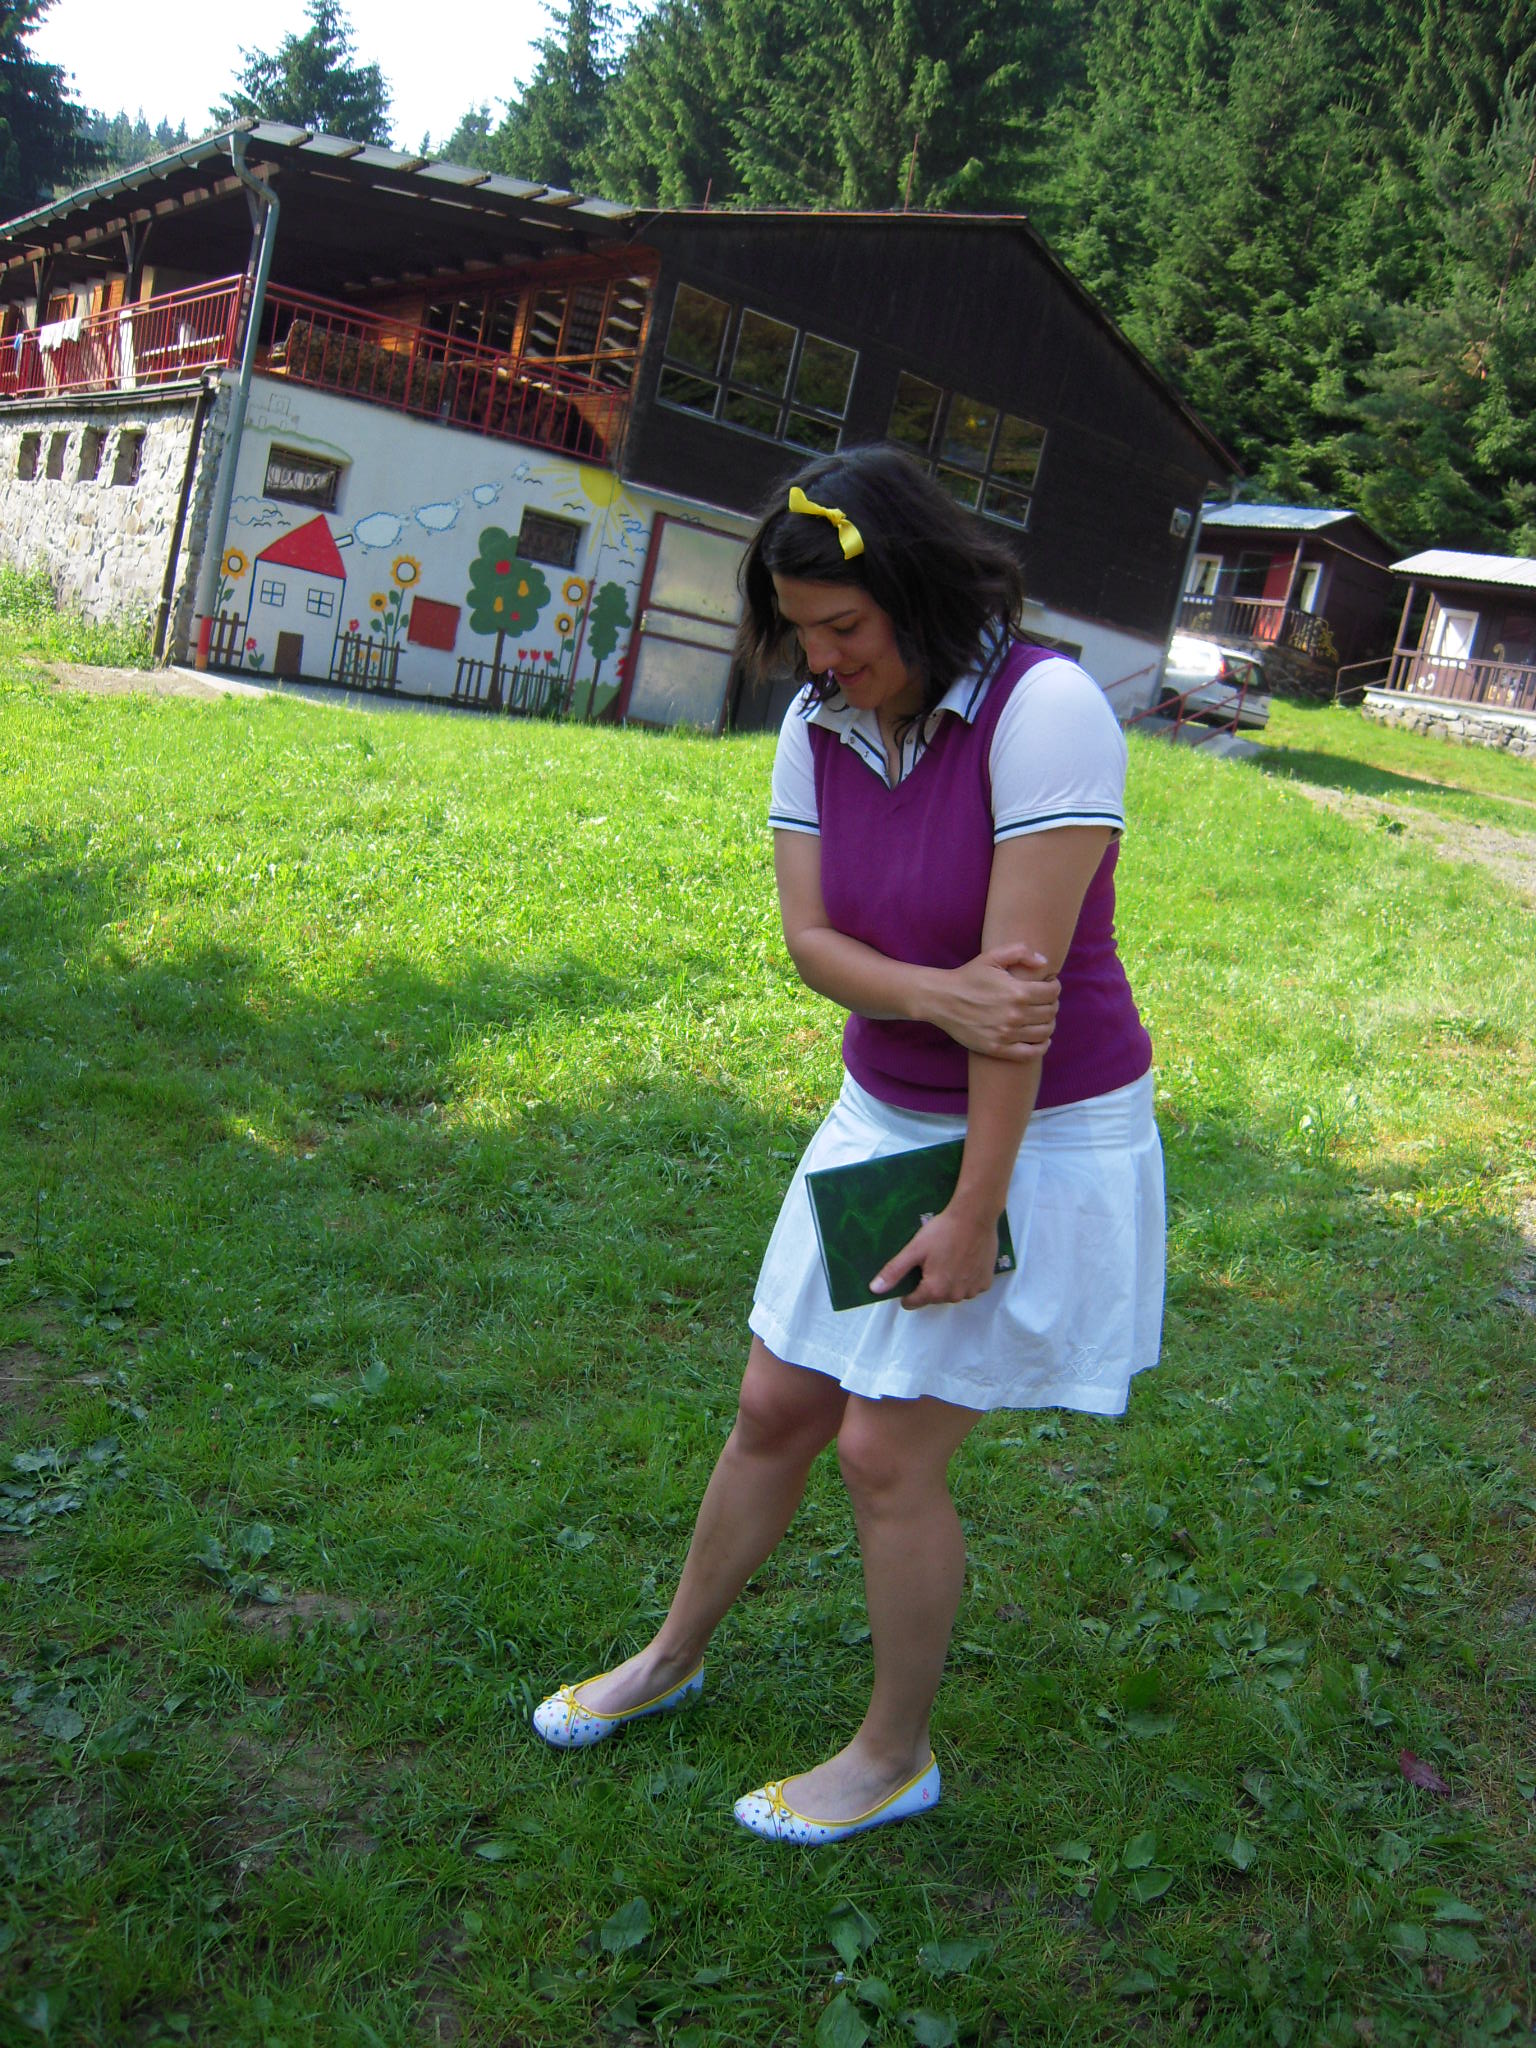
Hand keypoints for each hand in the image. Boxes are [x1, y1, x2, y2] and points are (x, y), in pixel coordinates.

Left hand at [868, 1202, 1003, 1310]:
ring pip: (952, 1293)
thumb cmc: (943, 1231)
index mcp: (934, 1291)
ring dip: (948, 1281)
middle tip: (933, 1259)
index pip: (912, 1303)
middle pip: (933, 1297)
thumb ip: (894, 1272)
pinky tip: (965, 1260)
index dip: (908, 1289)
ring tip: (950, 1257)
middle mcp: (954, 1296)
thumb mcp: (914, 1250)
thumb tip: (875, 1289)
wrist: (975, 1216)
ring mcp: (972, 1291)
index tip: (914, 1270)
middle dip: (930, 1283)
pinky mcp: (985, 1283)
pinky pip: (969, 1287)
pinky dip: (965, 1278)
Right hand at [929, 944, 1059, 1059]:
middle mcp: (1015, 1015)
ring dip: (1049, 1024)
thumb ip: (1021, 952)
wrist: (942, 1000)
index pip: (1052, 992)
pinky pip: (1031, 1053)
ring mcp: (1007, 1034)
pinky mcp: (998, 1048)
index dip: (1054, 986)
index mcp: (1018, 992)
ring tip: (1042, 1018)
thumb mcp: (992, 956)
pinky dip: (1042, 1046)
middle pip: (1050, 1012)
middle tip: (1045, 1001)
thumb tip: (1044, 963)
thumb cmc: (968, 976)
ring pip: (1045, 1032)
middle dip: (1052, 1004)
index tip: (1049, 985)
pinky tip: (1042, 1039)